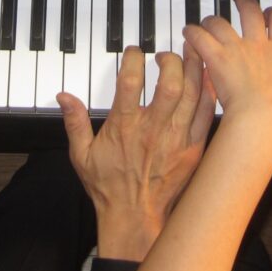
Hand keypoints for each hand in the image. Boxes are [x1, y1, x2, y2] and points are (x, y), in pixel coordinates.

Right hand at [57, 43, 215, 260]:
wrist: (135, 219)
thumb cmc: (109, 187)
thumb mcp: (81, 155)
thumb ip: (74, 122)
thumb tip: (63, 96)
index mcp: (124, 127)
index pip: (129, 82)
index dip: (133, 58)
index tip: (135, 51)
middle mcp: (153, 130)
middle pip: (169, 84)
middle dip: (170, 61)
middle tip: (164, 55)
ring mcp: (176, 139)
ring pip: (191, 94)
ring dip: (192, 68)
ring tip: (191, 52)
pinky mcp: (193, 148)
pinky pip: (206, 114)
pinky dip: (208, 92)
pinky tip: (206, 77)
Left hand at [183, 0, 271, 133]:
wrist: (261, 120)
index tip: (270, 13)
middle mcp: (258, 45)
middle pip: (250, 11)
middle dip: (243, 0)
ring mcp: (236, 49)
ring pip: (219, 22)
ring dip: (211, 21)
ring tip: (206, 23)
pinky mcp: (217, 58)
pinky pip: (200, 37)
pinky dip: (192, 32)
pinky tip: (188, 32)